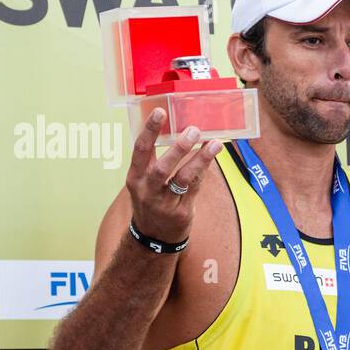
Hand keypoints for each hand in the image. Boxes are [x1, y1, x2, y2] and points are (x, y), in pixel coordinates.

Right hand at [126, 110, 221, 241]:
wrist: (153, 237)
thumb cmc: (151, 200)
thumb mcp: (144, 182)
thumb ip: (155, 160)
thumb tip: (176, 131)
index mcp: (135, 177)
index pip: (140, 150)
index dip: (149, 130)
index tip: (160, 112)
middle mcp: (147, 190)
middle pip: (163, 167)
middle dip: (178, 148)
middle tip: (193, 130)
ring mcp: (164, 203)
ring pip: (183, 178)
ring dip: (200, 160)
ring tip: (214, 143)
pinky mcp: (181, 213)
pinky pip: (195, 189)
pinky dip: (204, 172)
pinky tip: (211, 157)